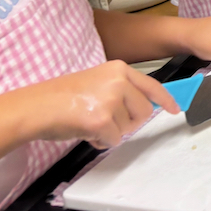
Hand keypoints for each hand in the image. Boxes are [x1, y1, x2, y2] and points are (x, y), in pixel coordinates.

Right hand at [18, 60, 178, 148]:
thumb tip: (142, 108)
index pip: (151, 85)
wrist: (36, 106)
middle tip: (106, 121)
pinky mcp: (102, 119)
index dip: (165, 99)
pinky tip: (85, 131)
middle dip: (129, 122)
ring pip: (129, 127)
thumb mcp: (96, 82)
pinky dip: (101, 141)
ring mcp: (111, 99)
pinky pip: (114, 139)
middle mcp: (119, 81)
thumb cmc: (61, 97)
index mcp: (119, 69)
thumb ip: (120, 90)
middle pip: (144, 111)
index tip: (174, 109)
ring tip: (89, 122)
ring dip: (111, 131)